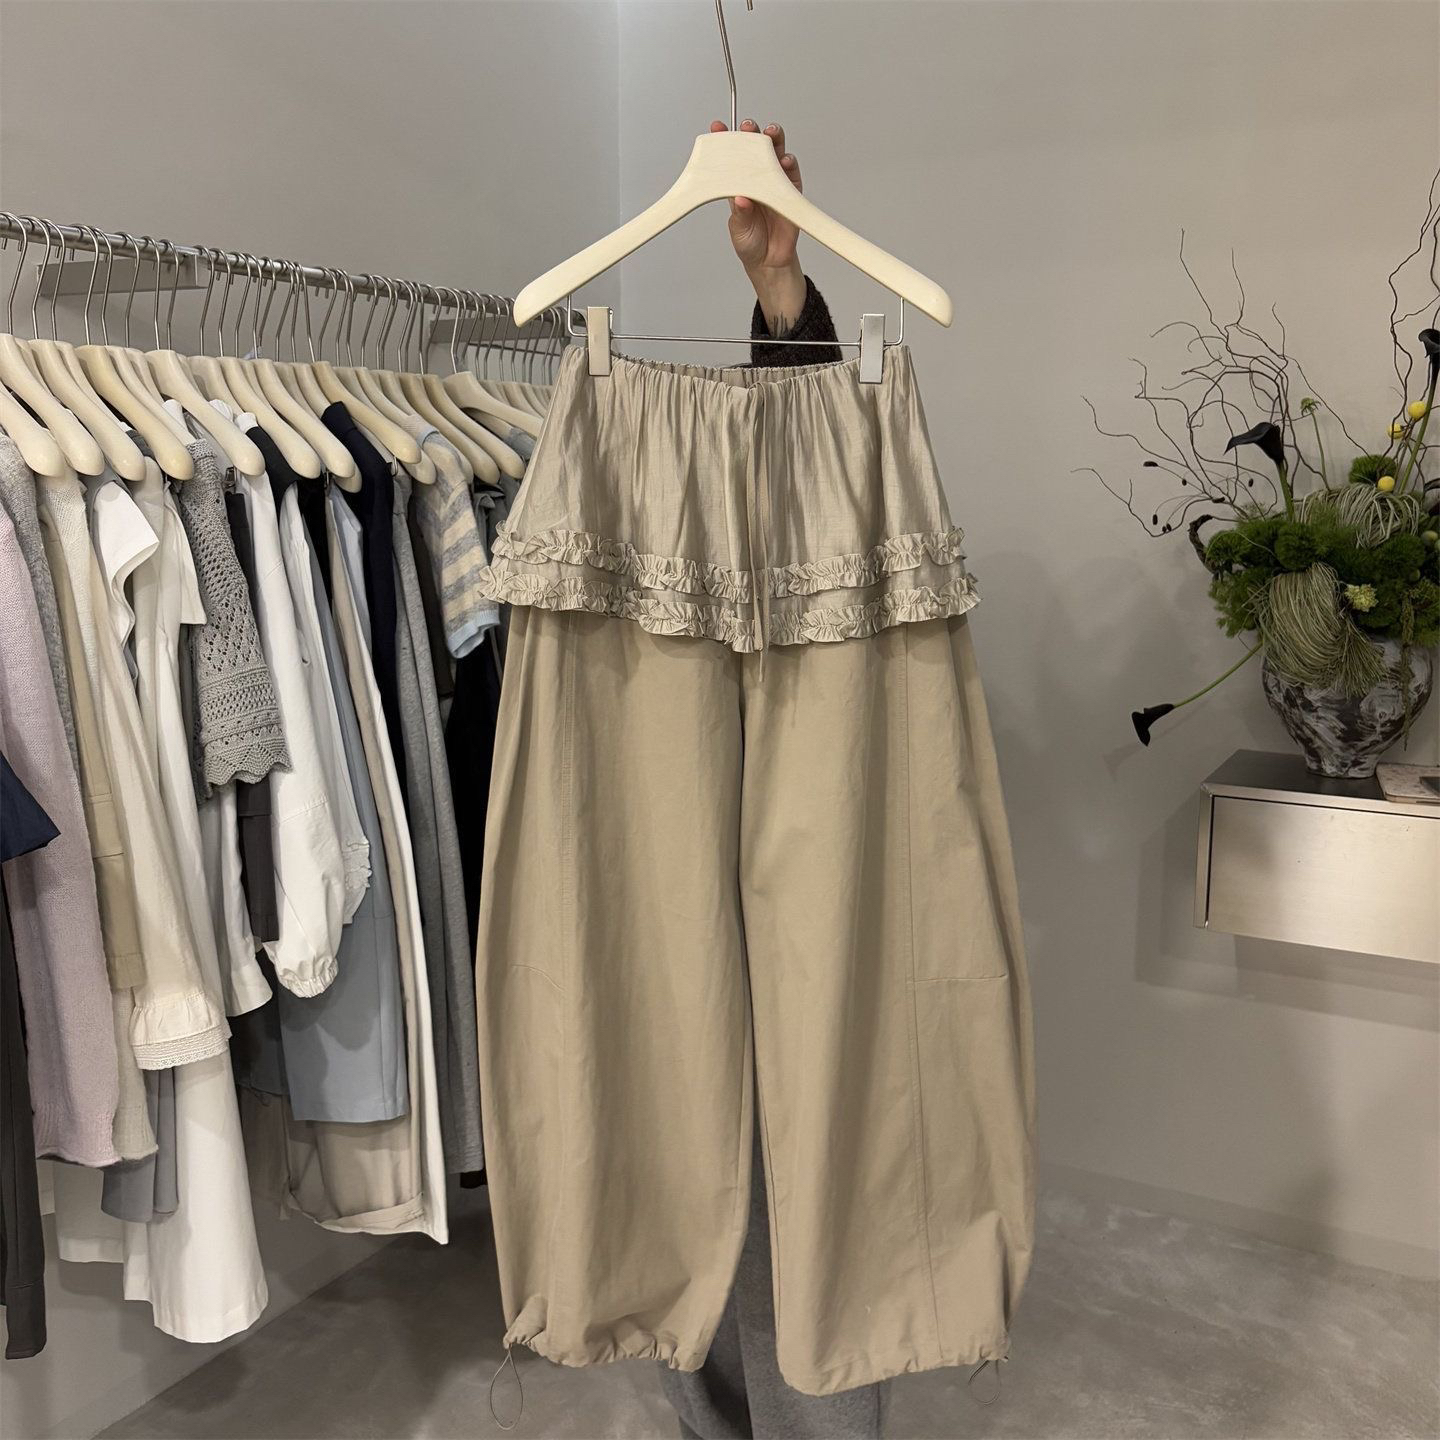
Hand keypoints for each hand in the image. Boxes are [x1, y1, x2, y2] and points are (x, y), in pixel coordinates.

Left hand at [711, 118, 806, 332]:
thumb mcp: (738, 229)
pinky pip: (792, 175)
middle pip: (755, 150)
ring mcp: (775, 184)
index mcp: (738, 185)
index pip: (730, 158)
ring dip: (774, 141)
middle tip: (748, 126)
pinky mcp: (791, 193)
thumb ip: (740, 214)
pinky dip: (789, 165)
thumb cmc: (750, 243)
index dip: (725, 141)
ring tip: (771, 133)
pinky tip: (786, 160)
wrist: (770, 263)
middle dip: (752, 134)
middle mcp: (757, 180)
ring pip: (775, 155)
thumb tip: (741, 199)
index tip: (717, 127)